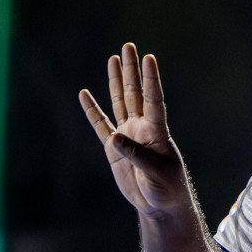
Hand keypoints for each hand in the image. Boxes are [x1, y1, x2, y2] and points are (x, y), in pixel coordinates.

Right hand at [78, 44, 189, 217]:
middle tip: (128, 46)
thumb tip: (114, 137)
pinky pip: (100, 125)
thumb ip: (136, 155)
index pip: (153, 100)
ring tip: (113, 59)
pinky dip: (91, 110)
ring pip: (119, 102)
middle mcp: (141, 128)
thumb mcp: (156, 173)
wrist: (159, 205)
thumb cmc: (167, 189)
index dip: (151, 80)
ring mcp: (127, 136)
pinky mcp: (113, 149)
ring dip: (116, 81)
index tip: (149, 58)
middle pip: (135, 93)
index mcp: (157, 132)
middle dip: (131, 70)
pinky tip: (84, 94)